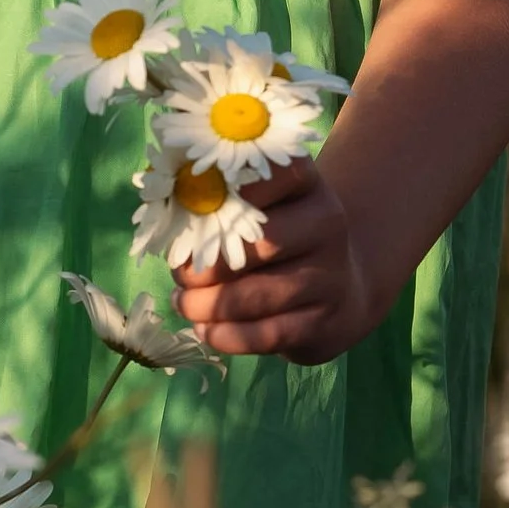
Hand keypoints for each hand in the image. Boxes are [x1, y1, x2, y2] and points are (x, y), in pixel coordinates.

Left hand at [172, 159, 382, 363]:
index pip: (277, 172)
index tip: (192, 203)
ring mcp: (330, 276)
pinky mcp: (324, 322)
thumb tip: (168, 217)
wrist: (341, 289)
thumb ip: (220, 202)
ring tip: (184, 303)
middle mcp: (327, 223)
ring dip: (208, 304)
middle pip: (262, 241)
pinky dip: (227, 335)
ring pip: (259, 294)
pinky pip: (267, 334)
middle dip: (208, 263)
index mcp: (306, 183)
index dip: (232, 187)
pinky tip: (205, 329)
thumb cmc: (280, 239)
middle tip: (179, 273)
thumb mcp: (263, 206)